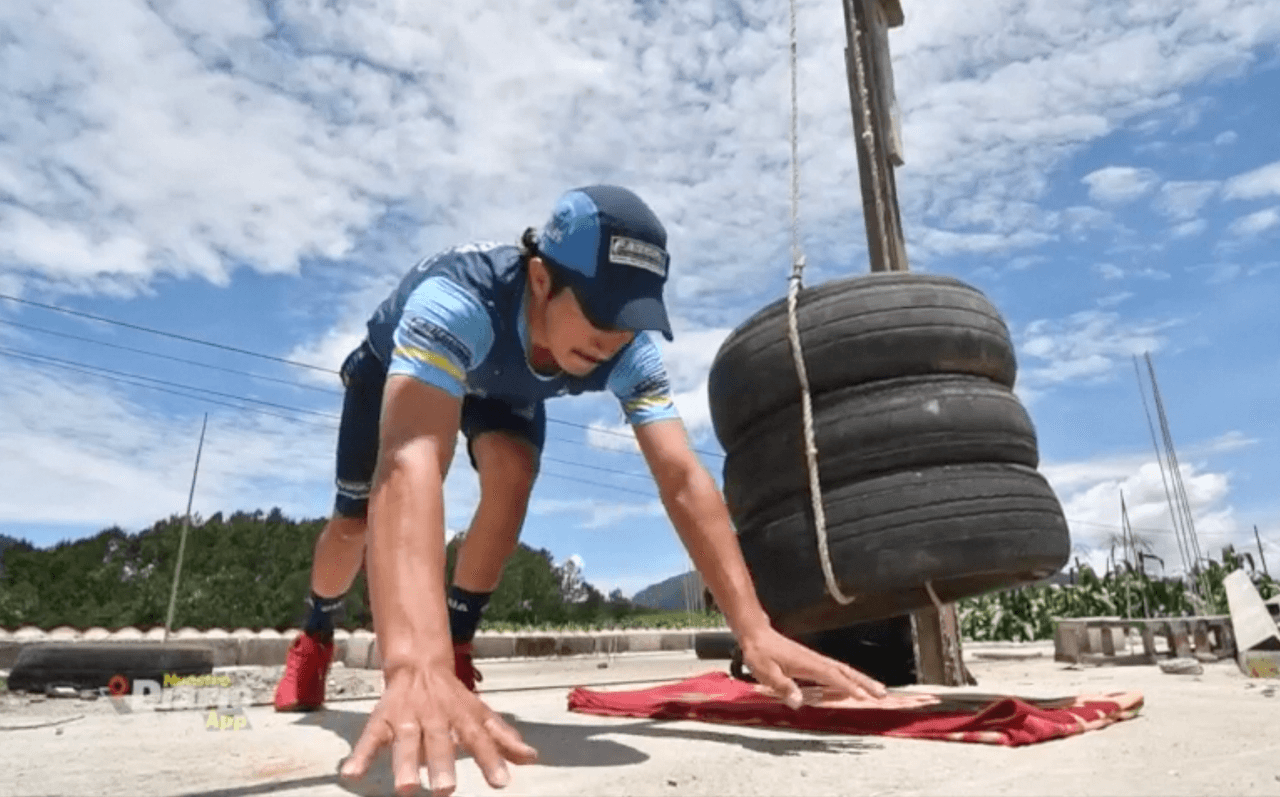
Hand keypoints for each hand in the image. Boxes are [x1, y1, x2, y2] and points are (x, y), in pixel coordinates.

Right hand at [339, 661, 537, 796]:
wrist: (418, 664)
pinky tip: (351, 773)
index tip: (500, 783)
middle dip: (441, 764)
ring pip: (405, 741)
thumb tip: (532, 758)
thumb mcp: (480, 713)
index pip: (479, 738)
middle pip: (439, 741)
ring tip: (405, 788)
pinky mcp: (382, 720)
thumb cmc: (453, 698)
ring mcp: (407, 718)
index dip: (490, 759)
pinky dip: (360, 754)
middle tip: (446, 790)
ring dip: (404, 764)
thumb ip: (503, 737)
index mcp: (462, 715)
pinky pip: (369, 737)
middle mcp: (435, 717)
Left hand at [737, 626, 886, 708]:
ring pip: (843, 669)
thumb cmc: (760, 652)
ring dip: (860, 679)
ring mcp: (814, 659)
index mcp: (807, 664)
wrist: (756, 634)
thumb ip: (782, 686)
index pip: (833, 677)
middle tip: (882, 693)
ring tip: (876, 689)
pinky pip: (835, 670)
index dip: (848, 687)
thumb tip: (798, 701)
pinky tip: (852, 683)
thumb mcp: (765, 671)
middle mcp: (815, 660)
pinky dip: (848, 676)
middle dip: (865, 682)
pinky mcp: (811, 660)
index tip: (864, 696)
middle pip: (845, 671)